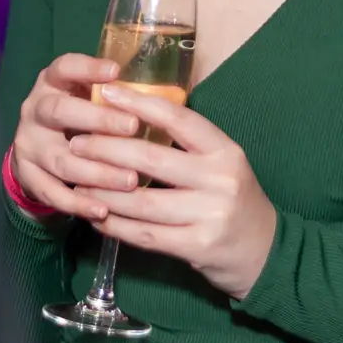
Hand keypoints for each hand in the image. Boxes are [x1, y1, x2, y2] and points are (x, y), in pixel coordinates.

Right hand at [8, 54, 144, 221]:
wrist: (39, 152)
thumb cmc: (79, 117)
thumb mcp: (88, 97)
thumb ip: (114, 95)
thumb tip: (167, 93)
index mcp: (52, 83)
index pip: (64, 67)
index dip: (87, 68)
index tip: (116, 71)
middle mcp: (35, 110)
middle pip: (58, 111)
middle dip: (97, 120)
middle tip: (133, 126)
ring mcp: (28, 144)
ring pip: (60, 159)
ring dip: (96, 171)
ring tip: (130, 180)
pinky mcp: (27, 176)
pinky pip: (51, 193)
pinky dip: (78, 203)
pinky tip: (103, 211)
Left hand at [70, 88, 278, 300]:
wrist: (264, 251)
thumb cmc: (234, 198)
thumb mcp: (222, 162)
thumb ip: (186, 144)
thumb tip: (132, 116)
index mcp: (224, 150)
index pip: (177, 119)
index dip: (139, 103)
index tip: (106, 92)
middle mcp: (219, 180)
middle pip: (151, 160)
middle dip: (107, 149)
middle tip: (77, 142)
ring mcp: (209, 215)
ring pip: (142, 201)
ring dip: (103, 192)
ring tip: (77, 183)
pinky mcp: (196, 247)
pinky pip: (146, 235)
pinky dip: (116, 226)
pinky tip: (97, 217)